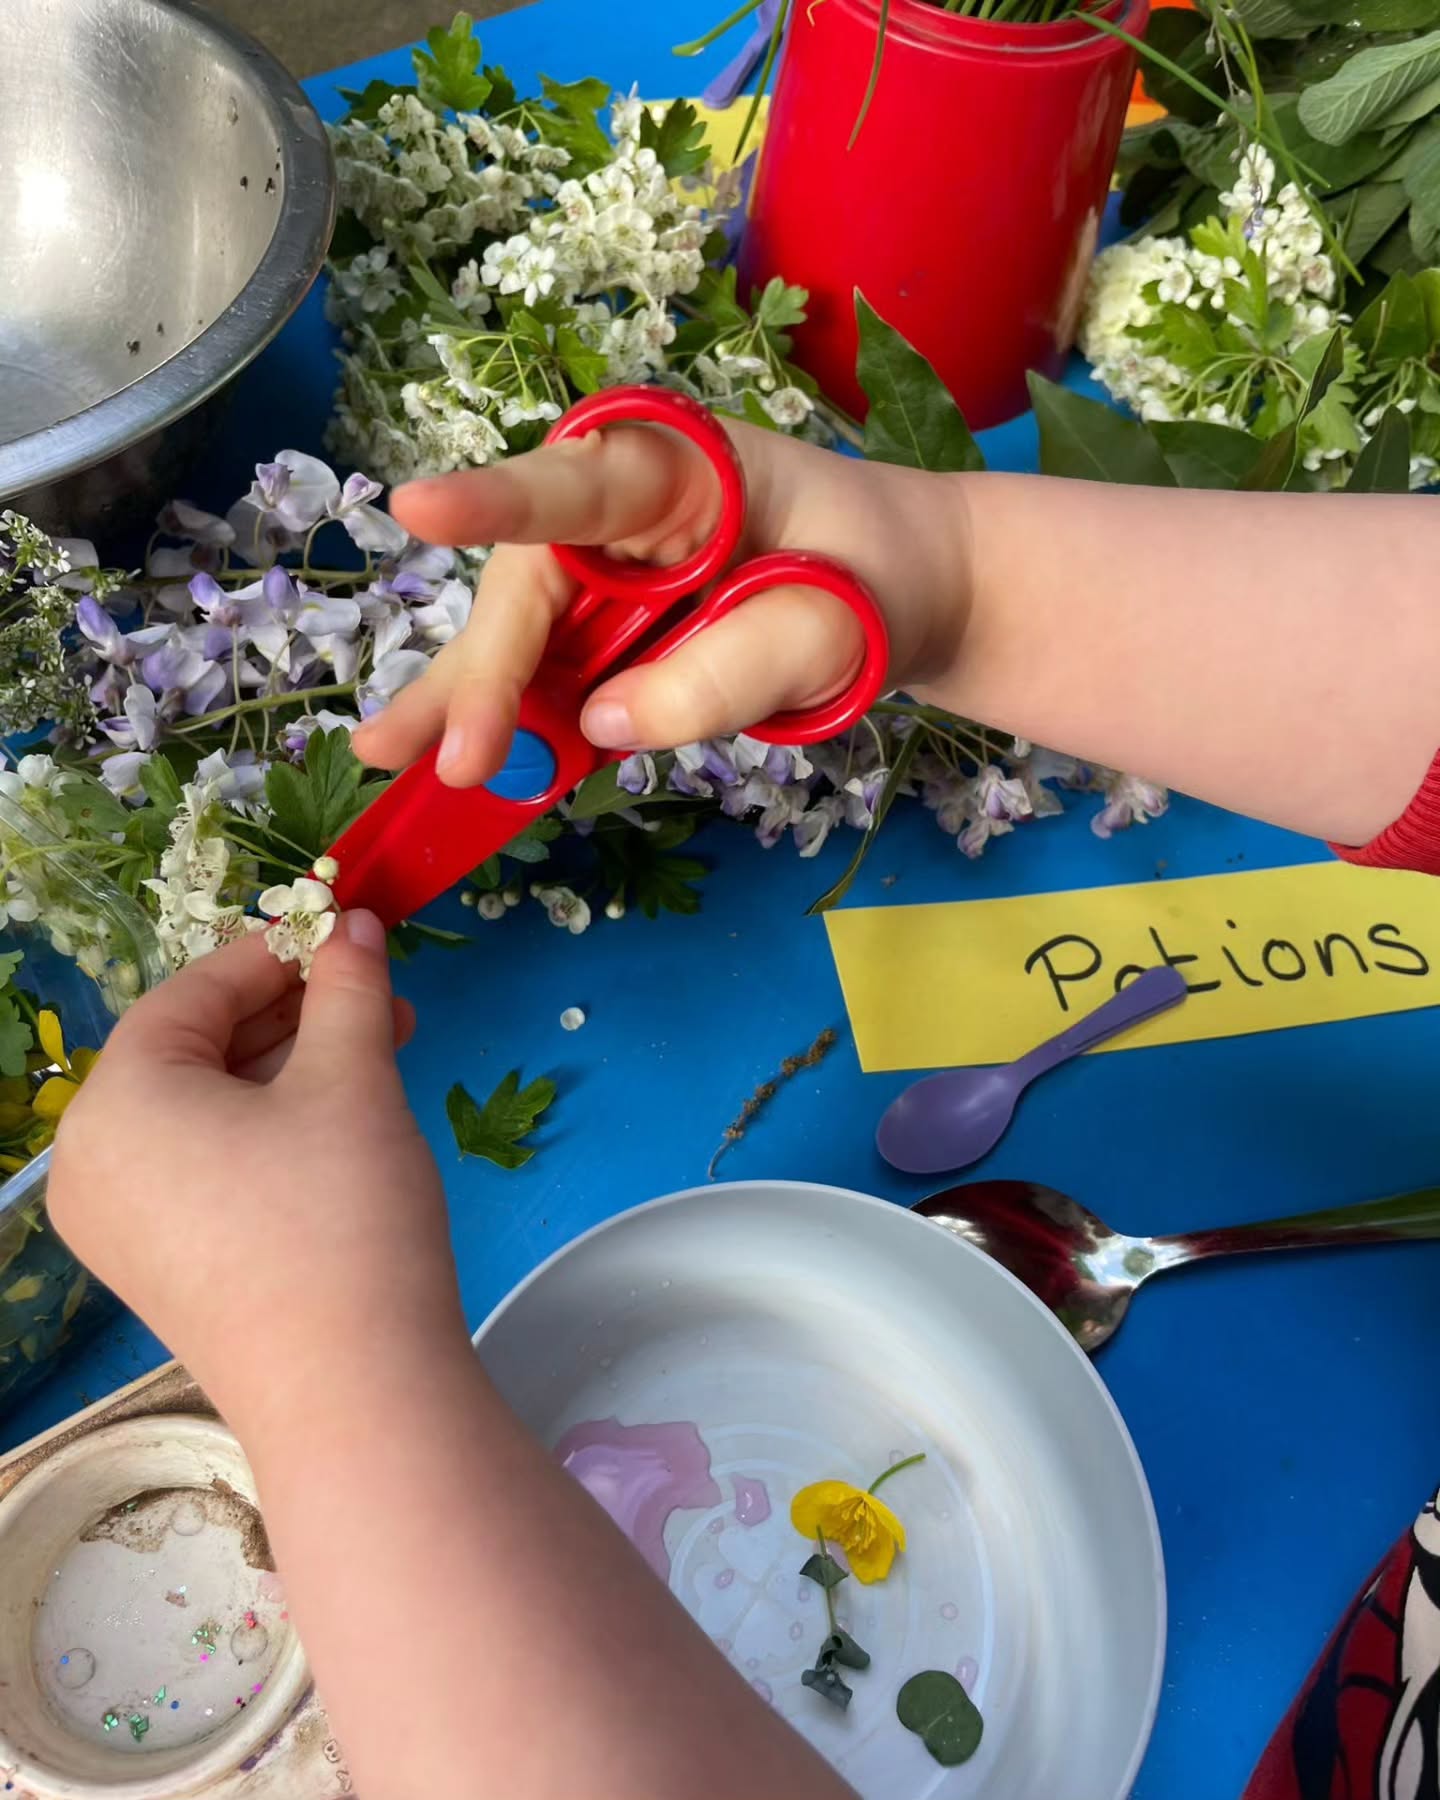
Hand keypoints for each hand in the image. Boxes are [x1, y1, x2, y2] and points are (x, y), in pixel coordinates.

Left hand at [47, 915, 464, 1432]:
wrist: (353, 1393)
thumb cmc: (340, 1215)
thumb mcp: (352, 1080)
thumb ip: (347, 988)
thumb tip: (353, 922)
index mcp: (116, 1100)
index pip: (194, 993)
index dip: (278, 952)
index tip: (348, 931)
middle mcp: (93, 1160)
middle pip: (196, 1051)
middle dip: (295, 1016)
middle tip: (381, 994)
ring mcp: (119, 1224)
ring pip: (207, 1111)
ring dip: (293, 1071)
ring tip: (383, 1052)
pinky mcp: (159, 1269)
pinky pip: (206, 1167)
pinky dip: (270, 1132)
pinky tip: (345, 1119)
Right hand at [353, 420, 968, 785]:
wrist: (915, 592)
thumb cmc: (882, 577)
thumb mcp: (834, 625)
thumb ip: (726, 671)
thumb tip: (600, 726)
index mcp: (679, 467)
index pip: (576, 486)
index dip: (496, 501)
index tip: (417, 511)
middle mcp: (621, 512)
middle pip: (528, 583)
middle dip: (487, 672)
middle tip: (457, 758)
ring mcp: (609, 576)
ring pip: (518, 635)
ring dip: (458, 699)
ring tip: (387, 754)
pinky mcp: (611, 634)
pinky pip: (549, 679)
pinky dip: (505, 724)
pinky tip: (444, 762)